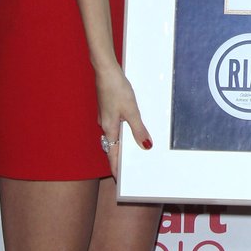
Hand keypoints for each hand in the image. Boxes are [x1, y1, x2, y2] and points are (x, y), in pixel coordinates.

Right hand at [96, 63, 152, 179]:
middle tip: (128, 167)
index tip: (118, 179)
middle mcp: (105, 125)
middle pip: (112, 146)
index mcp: (109, 129)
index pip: (112, 154)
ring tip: (132, 150)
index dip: (115, 167)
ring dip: (121, 143)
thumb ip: (138, 129)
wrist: (106, 71)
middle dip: (119, 157)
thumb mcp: (132, 111)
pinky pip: (115, 125)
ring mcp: (105, 116)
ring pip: (114, 135)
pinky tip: (130, 127)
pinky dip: (121, 131)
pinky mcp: (108, 108)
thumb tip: (146, 146)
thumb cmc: (117, 89)